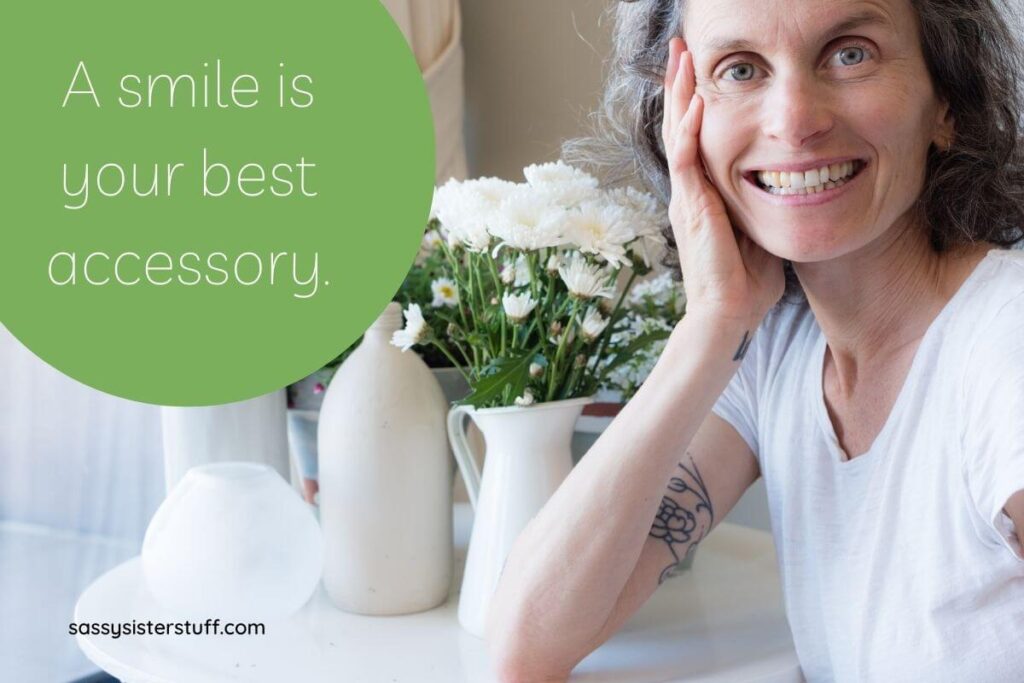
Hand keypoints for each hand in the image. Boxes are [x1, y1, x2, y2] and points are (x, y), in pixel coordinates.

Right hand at [662, 37, 783, 327]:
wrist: (729, 316)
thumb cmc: (747, 284)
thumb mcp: (758, 233)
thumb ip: (763, 209)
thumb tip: (790, 189)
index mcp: (703, 196)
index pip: (694, 138)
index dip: (695, 103)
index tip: (700, 72)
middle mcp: (688, 191)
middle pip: (679, 125)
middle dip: (680, 85)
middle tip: (680, 47)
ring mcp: (686, 198)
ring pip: (677, 133)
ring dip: (680, 94)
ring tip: (681, 59)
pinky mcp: (691, 208)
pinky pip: (687, 159)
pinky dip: (690, 128)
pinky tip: (695, 101)